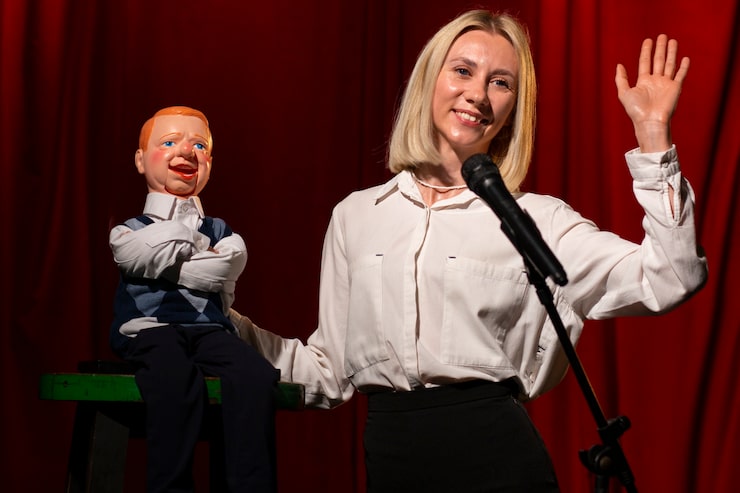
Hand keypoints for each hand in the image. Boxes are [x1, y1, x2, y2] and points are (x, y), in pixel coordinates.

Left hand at [615, 34, 688, 151]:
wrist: (650, 121)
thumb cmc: (636, 110)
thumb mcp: (624, 93)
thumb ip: (621, 79)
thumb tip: (619, 65)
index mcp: (643, 81)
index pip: (645, 62)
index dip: (646, 51)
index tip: (648, 40)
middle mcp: (655, 81)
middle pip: (658, 60)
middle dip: (660, 48)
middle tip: (662, 36)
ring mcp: (666, 84)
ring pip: (669, 64)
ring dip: (671, 52)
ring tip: (672, 41)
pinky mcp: (675, 88)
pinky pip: (680, 75)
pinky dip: (683, 67)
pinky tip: (685, 58)